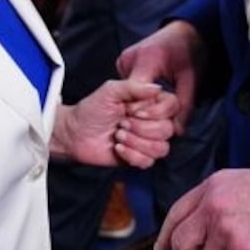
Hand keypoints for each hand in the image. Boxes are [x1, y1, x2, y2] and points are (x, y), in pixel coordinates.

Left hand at [52, 80, 178, 167]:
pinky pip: (148, 162)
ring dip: (136, 142)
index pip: (173, 106)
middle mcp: (153, 122)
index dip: (156, 111)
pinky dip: (131, 155)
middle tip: (121, 123)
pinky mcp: (139, 158)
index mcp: (150, 103)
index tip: (133, 110)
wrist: (75, 133)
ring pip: (161, 148)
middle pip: (168, 129)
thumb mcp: (111, 90)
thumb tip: (157, 88)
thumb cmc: (92, 109)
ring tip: (118, 135)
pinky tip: (118, 148)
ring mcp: (147, 141)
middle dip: (141, 128)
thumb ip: (134, 87)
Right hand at [117, 19, 202, 134]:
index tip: (159, 123)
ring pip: (128, 95)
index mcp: (147, 59)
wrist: (186, 30)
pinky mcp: (124, 66)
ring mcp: (124, 62)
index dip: (149, 114)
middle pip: (131, 97)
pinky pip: (129, 89)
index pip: (139, 96)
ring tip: (154, 111)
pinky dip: (138, 98)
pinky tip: (148, 103)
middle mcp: (129, 60)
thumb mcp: (192, 78)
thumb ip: (184, 105)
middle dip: (145, 113)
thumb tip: (177, 131)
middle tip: (158, 121)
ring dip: (140, 106)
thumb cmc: (191, 51)